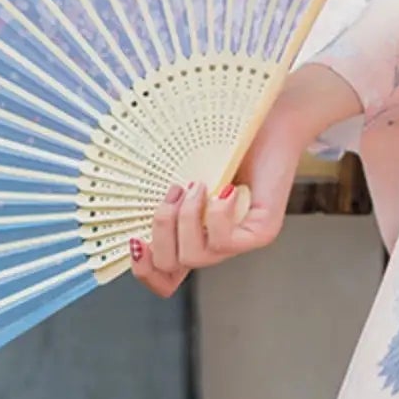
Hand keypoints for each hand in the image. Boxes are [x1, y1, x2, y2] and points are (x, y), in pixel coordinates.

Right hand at [128, 65, 362, 297]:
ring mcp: (239, 242)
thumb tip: (124, 200)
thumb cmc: (229, 139)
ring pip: (194, 256)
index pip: (163, 277)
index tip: (134, 240)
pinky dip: (215, 213)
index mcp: (193, 233)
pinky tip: (222, 187)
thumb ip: (163, 191)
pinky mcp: (261, 233)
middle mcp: (215, 244)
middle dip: (160, 231)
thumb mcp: (184, 168)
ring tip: (196, 184)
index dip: (144, 269)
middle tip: (173, 190)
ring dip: (186, 218)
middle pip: (170, 269)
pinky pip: (225, 241)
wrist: (274, 120)